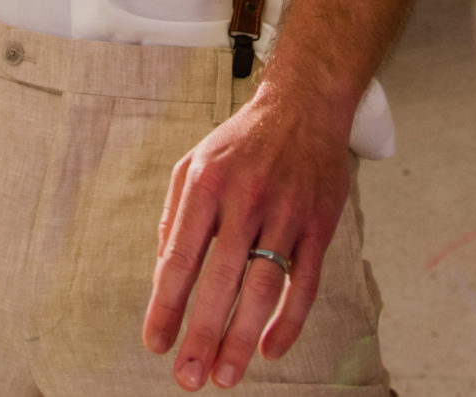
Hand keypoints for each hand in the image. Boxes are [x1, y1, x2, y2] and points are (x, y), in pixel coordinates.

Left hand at [143, 84, 352, 389]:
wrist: (304, 106)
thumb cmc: (241, 142)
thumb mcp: (192, 164)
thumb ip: (175, 218)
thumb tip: (163, 277)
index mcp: (206, 184)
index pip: (180, 257)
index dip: (166, 305)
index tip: (156, 343)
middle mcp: (246, 198)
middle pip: (222, 279)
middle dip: (203, 333)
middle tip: (189, 377)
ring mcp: (287, 211)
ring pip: (264, 286)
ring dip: (244, 336)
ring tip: (227, 374)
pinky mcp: (319, 223)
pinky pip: (305, 280)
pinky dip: (291, 320)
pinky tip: (272, 349)